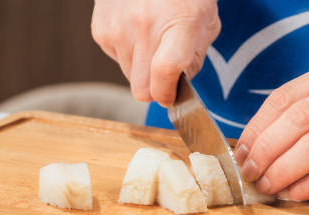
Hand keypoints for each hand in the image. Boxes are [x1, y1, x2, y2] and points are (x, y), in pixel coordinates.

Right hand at [91, 0, 219, 106]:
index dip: (168, 94)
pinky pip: (116, 60)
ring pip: (129, 76)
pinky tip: (138, 33)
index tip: (172, 97)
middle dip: (155, 89)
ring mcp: (118, 29)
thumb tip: (178, 88)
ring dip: (142, 69)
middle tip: (166, 74)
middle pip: (142, 89)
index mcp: (177, 24)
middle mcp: (143, 27)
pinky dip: (129, 54)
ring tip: (152, 42)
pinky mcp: (101, 30)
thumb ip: (195, 60)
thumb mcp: (207, 23)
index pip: (164, 72)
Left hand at [234, 54, 308, 200]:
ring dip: (284, 169)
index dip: (258, 126)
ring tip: (266, 184)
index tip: (242, 149)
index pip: (285, 97)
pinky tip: (292, 192)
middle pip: (299, 119)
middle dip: (266, 148)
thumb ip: (303, 105)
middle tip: (249, 170)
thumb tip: (257, 142)